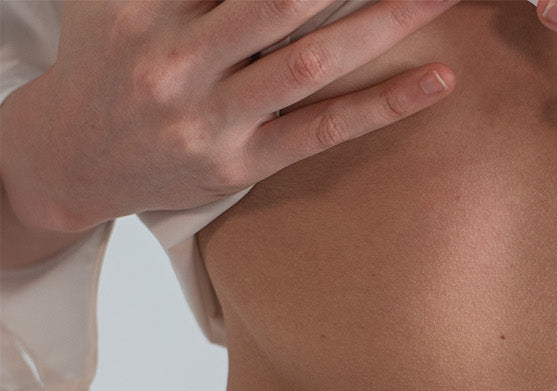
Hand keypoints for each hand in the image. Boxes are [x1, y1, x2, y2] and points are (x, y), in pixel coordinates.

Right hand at [3, 0, 465, 237]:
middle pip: (280, 1)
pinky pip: (325, 130)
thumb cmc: (110, 50)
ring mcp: (211, 118)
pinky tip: (438, 79)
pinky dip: (385, 104)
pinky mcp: (242, 165)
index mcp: (147, 3)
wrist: (75, 155)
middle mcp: (177, 59)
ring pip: (311, 60)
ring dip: (385, 22)